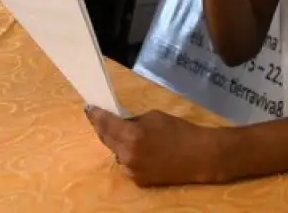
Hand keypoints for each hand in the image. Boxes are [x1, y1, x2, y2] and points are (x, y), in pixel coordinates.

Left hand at [85, 106, 222, 186]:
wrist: (199, 156)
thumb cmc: (179, 130)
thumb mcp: (154, 117)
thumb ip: (133, 120)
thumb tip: (120, 121)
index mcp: (132, 135)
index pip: (105, 123)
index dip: (95, 115)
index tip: (89, 107)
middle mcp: (127, 155)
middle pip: (105, 139)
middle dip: (102, 127)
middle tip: (99, 117)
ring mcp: (131, 170)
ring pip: (115, 152)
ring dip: (116, 142)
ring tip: (125, 133)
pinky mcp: (137, 180)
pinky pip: (126, 163)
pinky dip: (127, 154)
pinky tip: (139, 148)